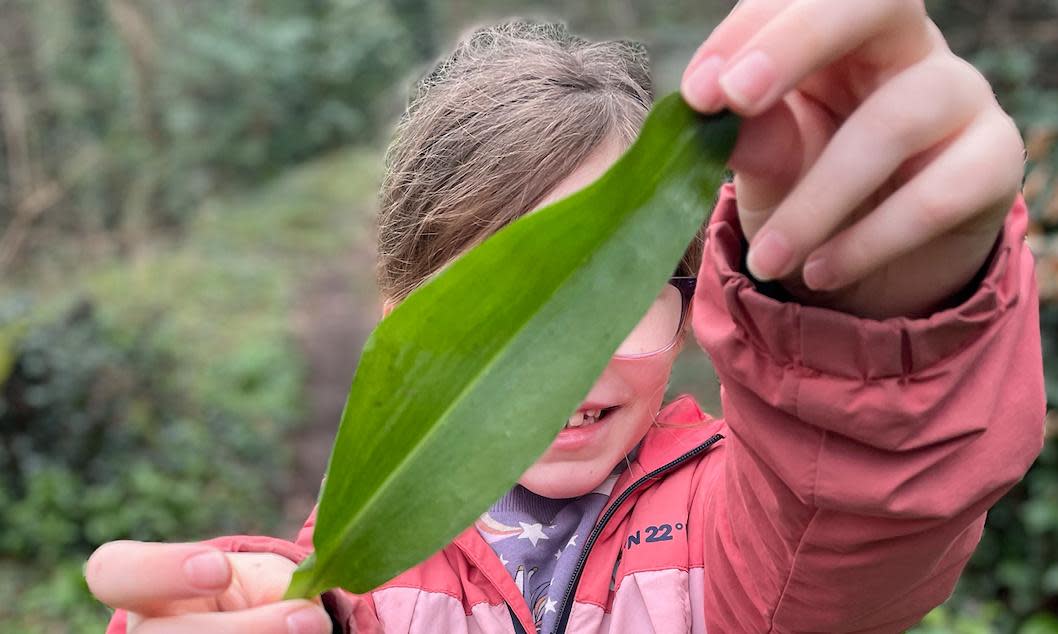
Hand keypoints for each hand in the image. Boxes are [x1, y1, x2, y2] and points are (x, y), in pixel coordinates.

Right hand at [85, 540, 331, 633]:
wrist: (270, 633)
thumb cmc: (260, 601)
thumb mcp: (267, 581)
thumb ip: (275, 588)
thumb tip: (300, 617)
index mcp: (147, 593)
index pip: (114, 572)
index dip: (158, 571)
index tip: (218, 570)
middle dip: (239, 632)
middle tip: (304, 621)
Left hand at [681, 0, 1024, 318]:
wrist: (868, 277)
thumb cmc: (808, 198)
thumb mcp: (767, 172)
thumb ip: (752, 141)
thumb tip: (718, 118)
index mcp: (838, 37)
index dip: (748, 31)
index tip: (697, 94)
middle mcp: (906, 49)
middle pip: (875, 2)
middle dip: (794, 44)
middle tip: (732, 98)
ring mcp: (959, 97)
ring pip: (894, 121)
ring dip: (817, 200)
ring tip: (766, 258)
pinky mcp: (993, 161)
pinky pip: (937, 195)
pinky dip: (868, 242)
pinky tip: (819, 273)